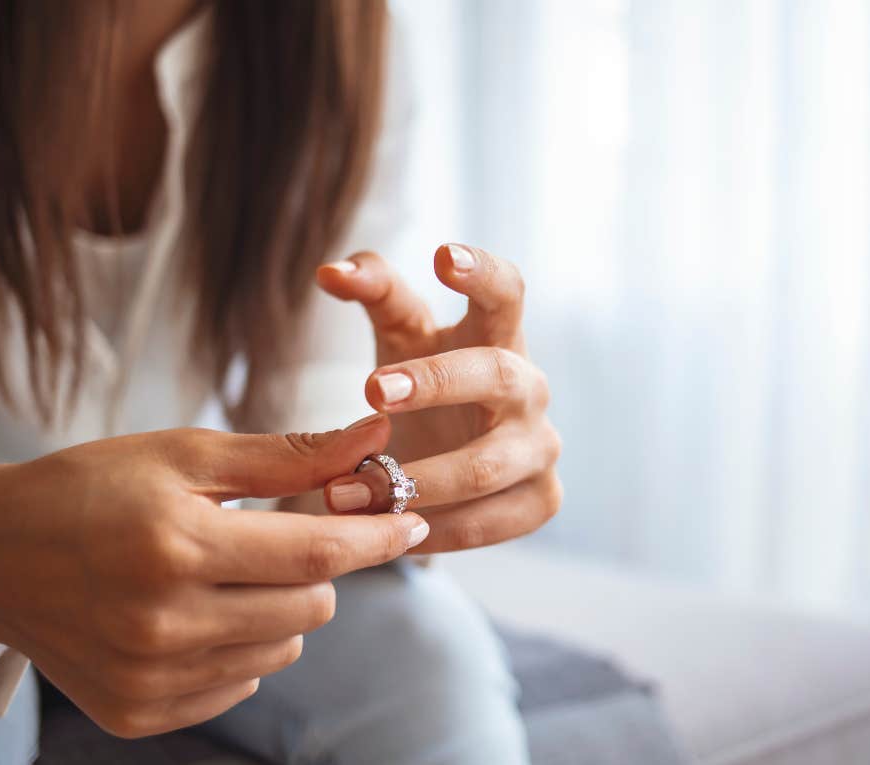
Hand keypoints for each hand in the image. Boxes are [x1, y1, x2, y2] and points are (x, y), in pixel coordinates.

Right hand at [0, 415, 427, 737]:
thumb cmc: (92, 488)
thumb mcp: (185, 454)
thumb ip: (289, 456)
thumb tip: (377, 440)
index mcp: (175, 546)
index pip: (315, 554)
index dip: (377, 537)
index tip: (413, 519)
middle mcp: (162, 624)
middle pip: (311, 608)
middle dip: (317, 567)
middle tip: (275, 535)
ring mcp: (149, 678)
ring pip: (283, 651)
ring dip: (278, 610)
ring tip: (221, 573)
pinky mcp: (138, 713)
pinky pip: (239, 686)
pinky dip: (238, 649)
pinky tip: (193, 613)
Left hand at [315, 244, 560, 552]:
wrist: (452, 462)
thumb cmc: (427, 383)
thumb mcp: (400, 335)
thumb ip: (373, 293)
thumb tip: (328, 272)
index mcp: (499, 335)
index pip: (507, 291)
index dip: (482, 272)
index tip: (443, 257)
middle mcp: (531, 387)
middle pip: (498, 375)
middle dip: (436, 382)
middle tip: (371, 390)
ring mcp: (541, 447)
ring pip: (487, 465)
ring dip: (412, 480)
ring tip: (342, 493)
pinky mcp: (541, 500)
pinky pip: (489, 521)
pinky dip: (435, 530)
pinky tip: (389, 532)